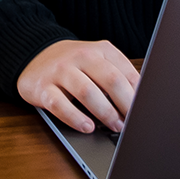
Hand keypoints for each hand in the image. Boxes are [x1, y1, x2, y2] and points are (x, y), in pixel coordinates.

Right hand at [17, 39, 138, 133]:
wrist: (35, 55)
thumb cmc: (74, 64)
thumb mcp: (97, 61)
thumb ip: (117, 75)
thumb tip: (139, 101)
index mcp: (100, 50)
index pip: (126, 72)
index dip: (137, 94)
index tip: (144, 110)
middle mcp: (81, 57)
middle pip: (111, 80)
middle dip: (125, 105)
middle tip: (131, 122)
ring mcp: (61, 71)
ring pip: (87, 92)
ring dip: (105, 113)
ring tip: (115, 126)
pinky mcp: (43, 88)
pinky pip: (60, 105)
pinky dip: (75, 118)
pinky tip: (87, 127)